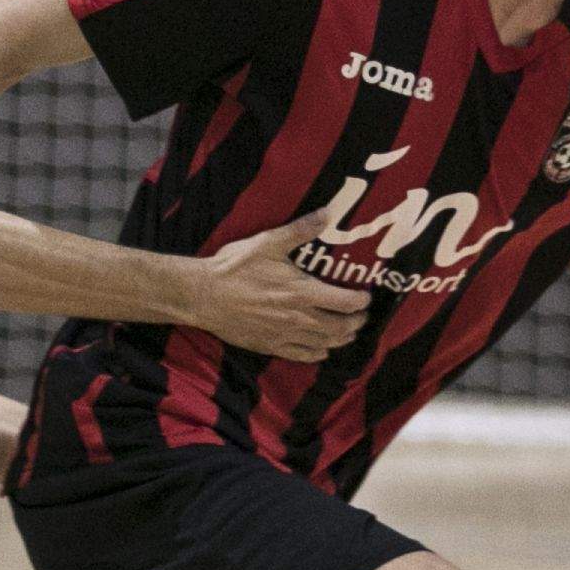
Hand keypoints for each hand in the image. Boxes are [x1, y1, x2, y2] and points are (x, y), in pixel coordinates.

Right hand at [190, 214, 371, 360]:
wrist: (203, 295)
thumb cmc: (234, 268)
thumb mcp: (267, 243)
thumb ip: (300, 230)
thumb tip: (327, 213)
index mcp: (302, 292)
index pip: (346, 302)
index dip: (361, 301)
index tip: (366, 296)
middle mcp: (299, 318)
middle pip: (340, 327)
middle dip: (356, 322)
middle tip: (361, 315)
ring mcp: (285, 335)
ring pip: (325, 344)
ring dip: (342, 339)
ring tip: (348, 332)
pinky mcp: (271, 346)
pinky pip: (303, 355)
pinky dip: (318, 353)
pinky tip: (322, 349)